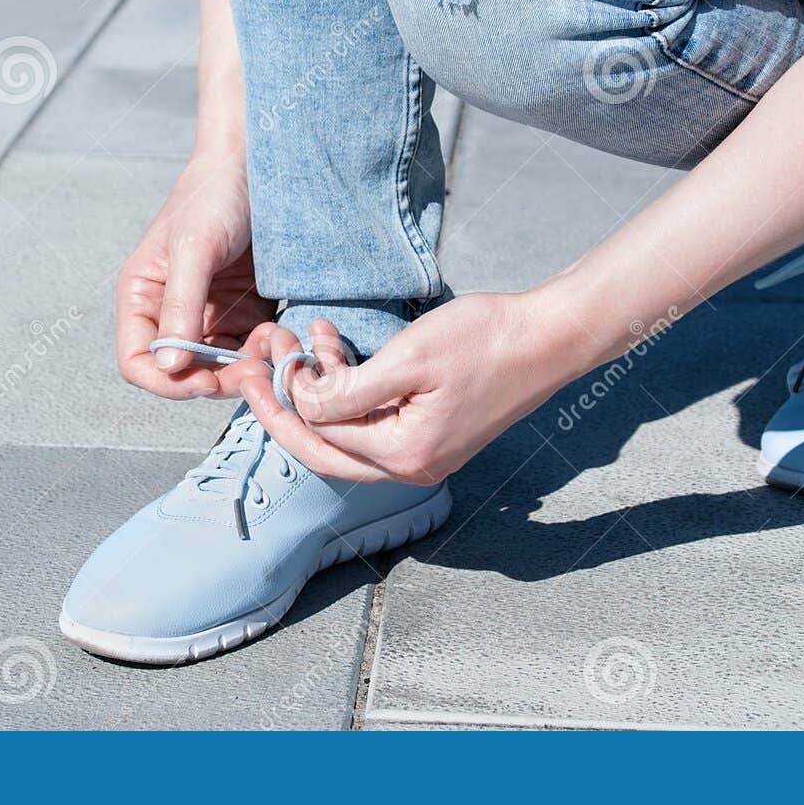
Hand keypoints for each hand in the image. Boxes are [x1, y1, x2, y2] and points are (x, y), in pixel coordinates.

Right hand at [116, 153, 275, 398]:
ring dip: (248, 366)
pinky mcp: (246, 311)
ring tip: (273, 341)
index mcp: (144, 297)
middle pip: (185, 372)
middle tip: (255, 370)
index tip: (205, 382)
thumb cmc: (214, 196)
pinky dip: (267, 351)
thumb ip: (181, 306)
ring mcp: (211, 313)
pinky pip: (252, 349)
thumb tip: (169, 367)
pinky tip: (282, 333)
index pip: (139, 361)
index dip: (167, 382)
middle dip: (218, 379)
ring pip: (222, 367)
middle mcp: (172, 312)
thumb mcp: (194, 248)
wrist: (259, 164)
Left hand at [241, 293, 583, 482]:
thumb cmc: (487, 339)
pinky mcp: (432, 434)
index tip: (259, 361)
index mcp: (403, 455)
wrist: (549, 337)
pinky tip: (336, 351)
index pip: (319, 436)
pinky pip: (372, 423)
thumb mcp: (409, 357)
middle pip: (324, 449)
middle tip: (253, 367)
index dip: (283, 398)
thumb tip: (304, 403)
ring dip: (317, 392)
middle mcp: (411, 467)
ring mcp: (423, 454)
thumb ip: (349, 390)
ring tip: (299, 343)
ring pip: (346, 435)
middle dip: (285, 406)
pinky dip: (348, 391)